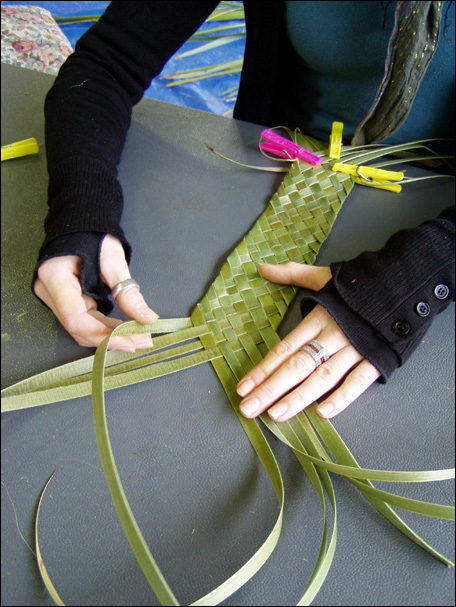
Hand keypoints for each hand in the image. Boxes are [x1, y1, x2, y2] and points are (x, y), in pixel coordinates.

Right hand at [33, 234, 158, 351]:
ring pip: (83, 327)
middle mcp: (48, 291)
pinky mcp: (66, 299)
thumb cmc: (94, 234)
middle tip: (143, 341)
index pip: (75, 319)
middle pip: (79, 328)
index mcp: (54, 277)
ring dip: (111, 335)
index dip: (103, 336)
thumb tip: (148, 318)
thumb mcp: (113, 260)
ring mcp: (55, 297)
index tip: (131, 342)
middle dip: (112, 339)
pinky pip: (85, 319)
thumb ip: (128, 292)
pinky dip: (106, 326)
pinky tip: (127, 329)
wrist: (82, 219)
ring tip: (140, 337)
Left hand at [236, 262, 380, 420]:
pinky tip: (323, 412)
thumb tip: (263, 267)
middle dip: (271, 389)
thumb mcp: (324, 276)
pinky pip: (358, 381)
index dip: (262, 369)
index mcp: (319, 318)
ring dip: (299, 397)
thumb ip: (292, 275)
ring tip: (277, 414)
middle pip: (297, 366)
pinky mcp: (377, 358)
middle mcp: (333, 335)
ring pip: (323, 377)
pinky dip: (342, 398)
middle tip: (249, 408)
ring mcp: (355, 348)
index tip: (243, 387)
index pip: (284, 348)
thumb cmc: (362, 284)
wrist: (405, 283)